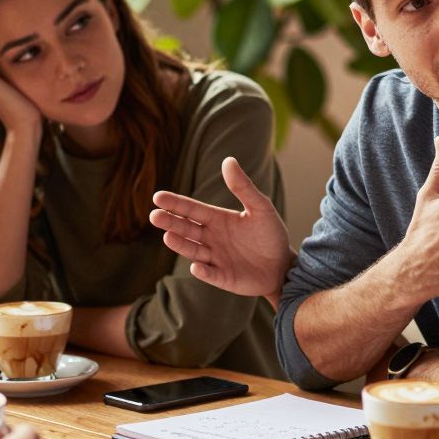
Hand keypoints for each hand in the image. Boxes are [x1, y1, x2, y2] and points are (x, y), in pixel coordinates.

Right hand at [150, 157, 292, 303]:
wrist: (283, 266)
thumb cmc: (270, 235)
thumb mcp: (261, 208)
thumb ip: (243, 187)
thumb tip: (228, 160)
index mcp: (217, 219)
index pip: (192, 210)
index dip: (176, 204)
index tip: (158, 197)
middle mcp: (211, 238)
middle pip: (187, 229)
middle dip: (171, 222)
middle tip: (154, 216)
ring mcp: (215, 259)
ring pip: (193, 250)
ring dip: (181, 244)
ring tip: (167, 236)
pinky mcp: (223, 277)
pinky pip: (211, 274)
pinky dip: (203, 271)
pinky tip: (196, 266)